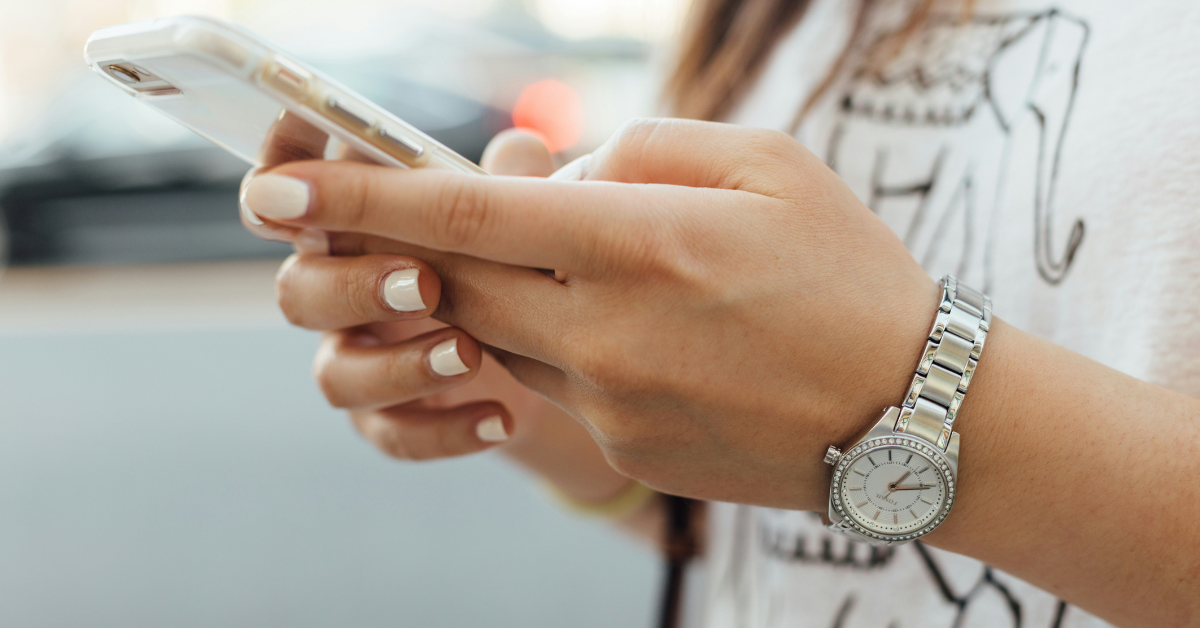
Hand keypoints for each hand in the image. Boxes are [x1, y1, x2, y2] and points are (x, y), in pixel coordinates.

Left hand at [241, 118, 939, 510]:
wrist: (912, 416)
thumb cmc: (850, 272)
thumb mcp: (767, 164)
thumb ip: (642, 149)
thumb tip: (553, 170)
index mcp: (642, 242)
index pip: (465, 213)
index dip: (360, 198)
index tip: (278, 190)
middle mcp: (607, 329)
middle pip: (456, 279)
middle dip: (412, 244)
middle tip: (400, 216)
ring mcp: (610, 401)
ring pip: (498, 332)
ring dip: (502, 289)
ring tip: (584, 264)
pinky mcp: (621, 446)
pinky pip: (552, 381)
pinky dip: (560, 339)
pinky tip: (639, 329)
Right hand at [243, 127, 632, 503]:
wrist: (553, 356)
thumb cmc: (516, 258)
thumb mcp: (524, 215)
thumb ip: (514, 182)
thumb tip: (522, 149)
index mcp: (355, 225)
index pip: (290, 195)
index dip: (278, 176)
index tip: (297, 174)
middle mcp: (340, 290)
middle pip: (298, 290)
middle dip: (353, 286)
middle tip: (425, 282)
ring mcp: (360, 359)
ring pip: (336, 375)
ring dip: (398, 365)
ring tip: (471, 354)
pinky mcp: (389, 418)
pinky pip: (391, 434)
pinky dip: (444, 430)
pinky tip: (500, 418)